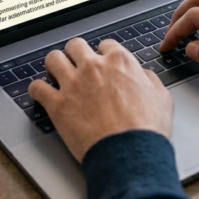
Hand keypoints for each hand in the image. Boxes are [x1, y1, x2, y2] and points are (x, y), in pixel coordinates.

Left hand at [29, 38, 172, 161]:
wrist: (130, 153)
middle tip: (77, 66)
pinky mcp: (57, 104)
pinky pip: (36, 88)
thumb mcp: (161, 98)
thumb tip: (142, 75)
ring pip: (53, 59)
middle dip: (76, 55)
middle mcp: (93, 67)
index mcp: (119, 61)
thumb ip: (149, 80)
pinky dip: (37, 90)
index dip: (103, 55)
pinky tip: (40, 94)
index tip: (101, 63)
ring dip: (54, 66)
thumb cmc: (146, 130)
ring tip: (56, 74)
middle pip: (75, 46)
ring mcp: (73, 84)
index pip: (105, 45)